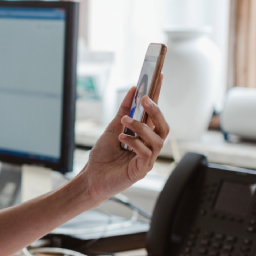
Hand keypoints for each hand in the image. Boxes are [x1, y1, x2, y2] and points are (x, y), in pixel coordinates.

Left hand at [83, 73, 168, 202]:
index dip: (159, 97)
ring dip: (141, 127)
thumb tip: (132, 90)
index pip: (155, 114)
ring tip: (125, 122)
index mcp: (144, 136)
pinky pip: (146, 154)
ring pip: (157, 140)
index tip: (159, 77)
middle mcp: (148, 147)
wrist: (91, 178)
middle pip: (164, 126)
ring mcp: (147, 159)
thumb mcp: (112, 128)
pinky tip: (122, 139)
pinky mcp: (141, 170)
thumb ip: (124, 111)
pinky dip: (134, 143)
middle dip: (156, 111)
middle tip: (144, 100)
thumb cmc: (102, 157)